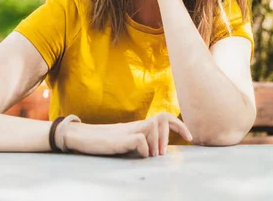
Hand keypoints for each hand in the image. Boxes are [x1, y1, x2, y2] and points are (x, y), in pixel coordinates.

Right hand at [60, 112, 192, 157]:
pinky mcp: (120, 139)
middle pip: (161, 118)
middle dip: (167, 137)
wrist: (82, 137)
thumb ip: (142, 141)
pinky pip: (140, 140)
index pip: (164, 117)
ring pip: (153, 126)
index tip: (189, 138)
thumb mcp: (127, 141)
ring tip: (150, 156)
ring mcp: (128, 130)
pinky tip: (139, 155)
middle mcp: (136, 125)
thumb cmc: (104, 142)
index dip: (180, 125)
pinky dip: (144, 150)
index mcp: (140, 125)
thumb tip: (160, 151)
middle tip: (161, 154)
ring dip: (157, 143)